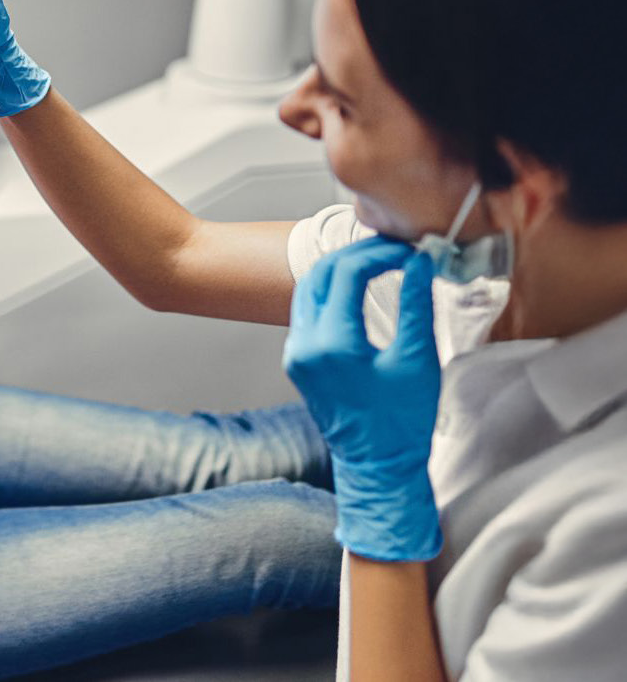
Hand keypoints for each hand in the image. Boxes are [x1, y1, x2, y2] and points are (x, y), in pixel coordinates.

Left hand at [282, 234, 442, 561]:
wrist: (378, 466)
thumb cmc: (403, 422)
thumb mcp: (417, 360)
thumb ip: (416, 305)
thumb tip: (419, 262)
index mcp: (332, 343)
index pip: (348, 272)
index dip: (379, 253)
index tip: (409, 251)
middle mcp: (304, 343)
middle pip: (321, 273)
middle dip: (357, 254)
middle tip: (393, 248)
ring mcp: (295, 351)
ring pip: (308, 288)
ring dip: (339, 269)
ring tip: (378, 261)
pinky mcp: (297, 359)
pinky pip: (307, 310)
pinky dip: (330, 290)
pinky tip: (357, 286)